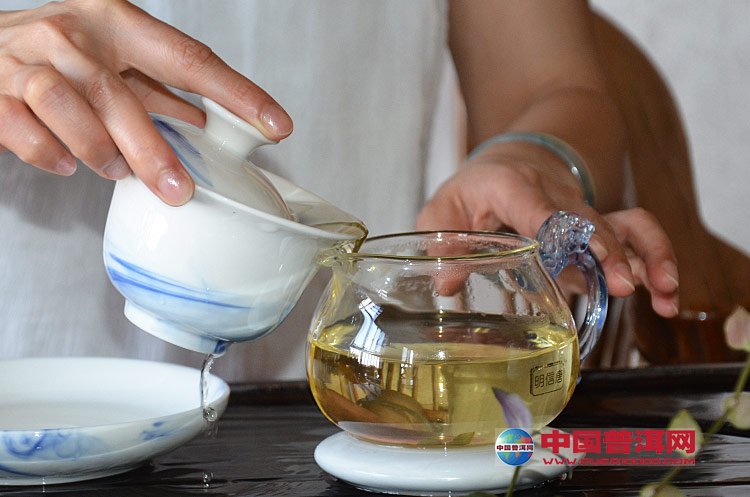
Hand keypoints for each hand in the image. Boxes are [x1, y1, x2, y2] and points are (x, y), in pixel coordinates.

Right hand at [0, 0, 291, 204]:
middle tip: (179, 190)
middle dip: (153, 149)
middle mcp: (72, 32)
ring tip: (115, 172)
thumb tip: (208, 123)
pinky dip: (48, 153)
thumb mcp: (114, 60)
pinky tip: (65, 165)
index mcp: (116, 20)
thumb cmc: (60, 56)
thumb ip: (156, 89)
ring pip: (66, 104)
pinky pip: (20, 127)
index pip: (189, 59)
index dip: (237, 94)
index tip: (276, 126)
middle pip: (119, 92)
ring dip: (97, 149)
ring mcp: (25, 58)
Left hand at [416, 149, 679, 317]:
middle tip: (624, 284)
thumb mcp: (444, 207)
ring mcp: (582, 212)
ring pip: (625, 224)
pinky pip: (635, 236)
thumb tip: (446, 284)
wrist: (517, 157)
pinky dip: (655, 261)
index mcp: (512, 187)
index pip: (533, 205)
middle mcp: (555, 196)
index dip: (551, 224)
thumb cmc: (477, 187)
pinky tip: (665, 296)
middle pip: (588, 220)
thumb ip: (442, 241)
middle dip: (608, 251)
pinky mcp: (599, 227)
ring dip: (648, 255)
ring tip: (665, 291)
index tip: (568, 247)